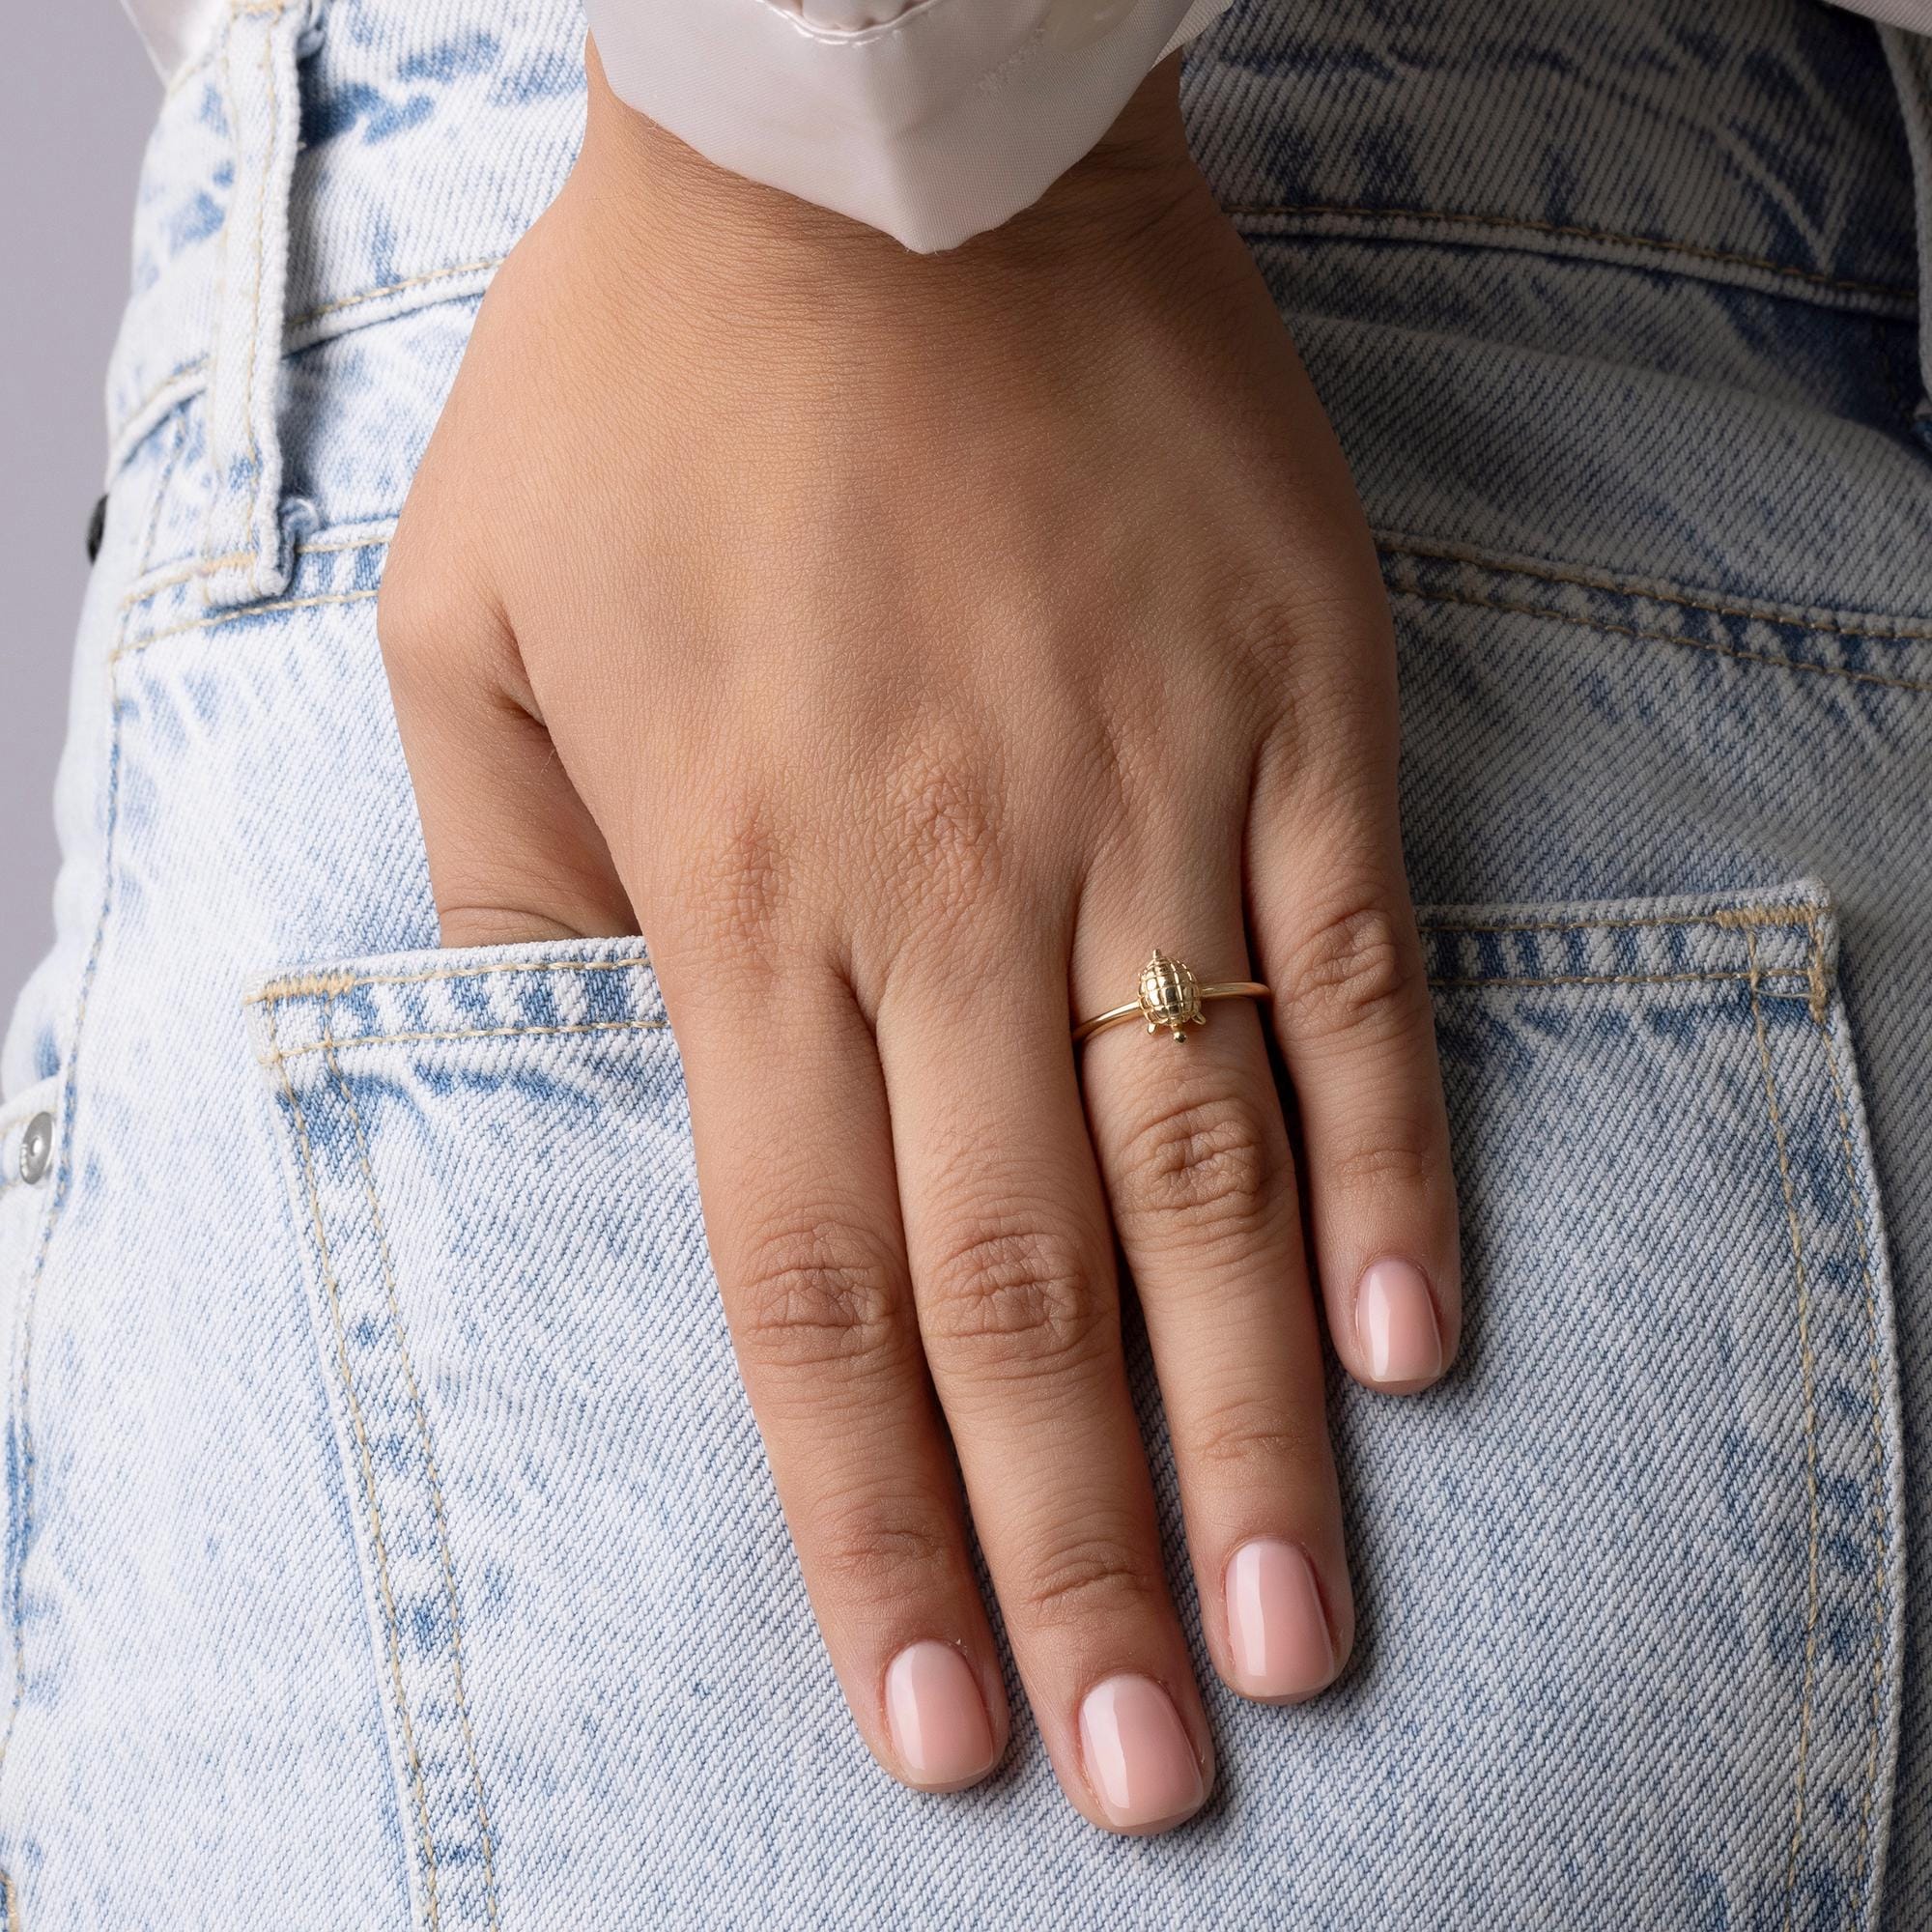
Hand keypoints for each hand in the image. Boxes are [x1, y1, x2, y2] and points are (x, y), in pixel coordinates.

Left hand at [379, 44, 1459, 1835]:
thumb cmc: (652, 384)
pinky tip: (1406, 1351)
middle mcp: (951, 888)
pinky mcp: (1292, 713)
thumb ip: (515, 897)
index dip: (871, 1528)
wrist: (876, 143)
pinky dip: (1391, 1175)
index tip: (937, 1718)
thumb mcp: (471, 630)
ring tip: (1292, 1635)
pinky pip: (1353, 982)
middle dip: (1072, 1561)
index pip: (810, 1292)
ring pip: (1201, 1184)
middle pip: (1018, 1296)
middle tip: (1151, 1767)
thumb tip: (574, 1084)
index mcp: (742, 888)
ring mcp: (1145, 801)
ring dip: (1244, 1437)